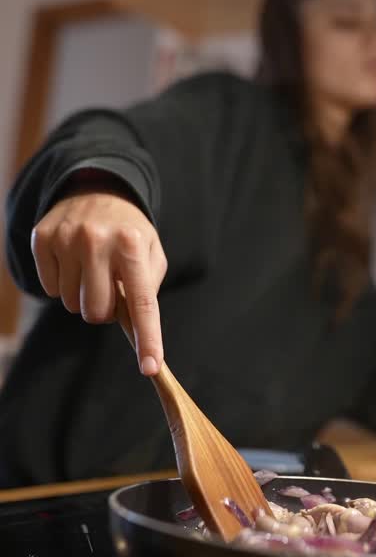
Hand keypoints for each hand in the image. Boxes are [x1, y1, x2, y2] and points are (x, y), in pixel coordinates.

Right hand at [31, 189, 167, 374]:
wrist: (96, 189)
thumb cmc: (129, 233)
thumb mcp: (151, 252)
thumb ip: (146, 289)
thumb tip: (135, 329)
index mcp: (133, 245)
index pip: (142, 302)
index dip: (147, 338)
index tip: (151, 367)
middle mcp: (98, 240)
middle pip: (96, 312)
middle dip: (104, 311)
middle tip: (109, 289)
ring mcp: (66, 238)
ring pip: (71, 304)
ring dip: (83, 295)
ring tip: (91, 269)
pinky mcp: (42, 239)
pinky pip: (49, 289)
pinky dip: (62, 283)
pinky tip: (72, 261)